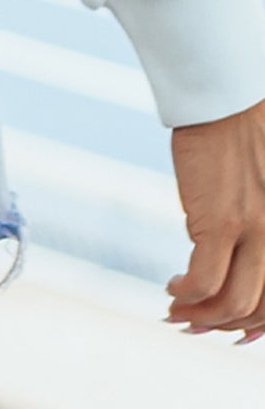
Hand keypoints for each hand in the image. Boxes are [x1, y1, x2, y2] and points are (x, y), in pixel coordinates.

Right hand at [167, 98, 264, 342]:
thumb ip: (260, 223)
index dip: (257, 325)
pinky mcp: (221, 221)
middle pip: (257, 308)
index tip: (232, 332)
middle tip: (195, 323)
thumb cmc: (244, 132)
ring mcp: (255, 231)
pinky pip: (205, 279)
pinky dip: (186, 292)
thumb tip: (235, 256)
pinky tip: (171, 285)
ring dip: (201, 315)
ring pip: (232, 303)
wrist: (226, 94)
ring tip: (177, 308)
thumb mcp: (263, 186)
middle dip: (223, 324)